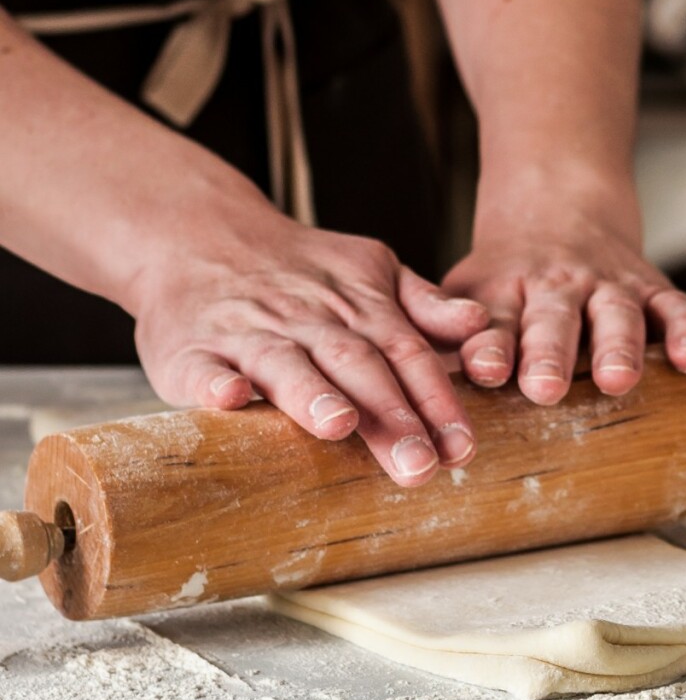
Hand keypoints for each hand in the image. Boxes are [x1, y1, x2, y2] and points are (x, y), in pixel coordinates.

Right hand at [130, 198, 489, 485]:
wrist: (200, 233)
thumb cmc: (299, 270)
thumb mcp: (369, 269)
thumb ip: (423, 304)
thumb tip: (480, 324)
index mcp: (356, 307)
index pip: (405, 354)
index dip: (436, 400)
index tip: (462, 446)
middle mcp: (306, 320)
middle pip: (355, 366)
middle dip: (389, 415)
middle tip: (419, 465)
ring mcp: (247, 334)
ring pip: (283, 363)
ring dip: (310, 394)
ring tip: (339, 425)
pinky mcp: (191, 350)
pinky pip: (201, 367)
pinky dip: (213, 384)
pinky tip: (227, 400)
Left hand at [442, 187, 685, 403]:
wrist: (558, 203)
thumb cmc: (505, 275)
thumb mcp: (465, 290)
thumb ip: (444, 335)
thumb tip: (408, 391)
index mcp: (502, 290)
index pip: (493, 319)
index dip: (488, 344)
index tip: (483, 369)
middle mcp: (555, 286)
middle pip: (553, 320)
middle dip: (548, 354)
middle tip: (543, 388)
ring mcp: (606, 284)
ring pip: (615, 313)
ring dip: (617, 346)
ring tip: (617, 380)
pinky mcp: (651, 286)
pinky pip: (676, 306)